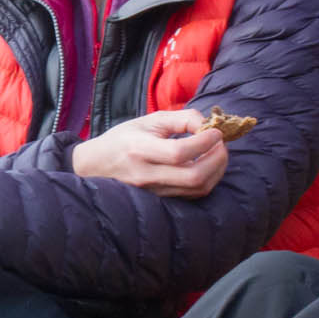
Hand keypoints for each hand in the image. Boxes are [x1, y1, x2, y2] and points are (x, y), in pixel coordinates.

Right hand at [70, 110, 227, 197]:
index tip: (216, 131)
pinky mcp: (160, 199)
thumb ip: (181, 118)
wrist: (96, 166)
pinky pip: (192, 194)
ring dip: (216, 170)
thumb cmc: (123, 139)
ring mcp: (153, 190)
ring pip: (197, 188)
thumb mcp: (148, 121)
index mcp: (139, 149)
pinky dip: (207, 180)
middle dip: (217, 159)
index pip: (179, 152)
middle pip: (193, 176)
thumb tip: (208, 125)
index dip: (205, 142)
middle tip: (222, 144)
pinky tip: (207, 166)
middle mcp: (146, 174)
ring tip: (218, 153)